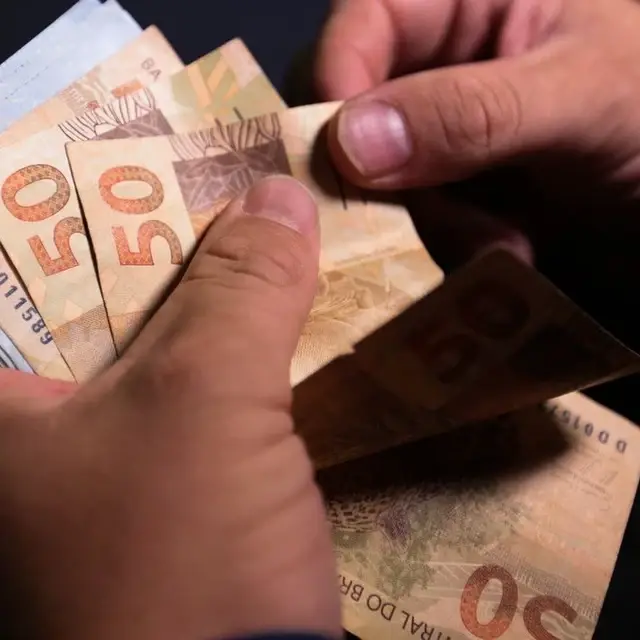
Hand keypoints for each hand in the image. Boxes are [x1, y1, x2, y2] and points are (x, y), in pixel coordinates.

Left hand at [0, 176, 340, 639]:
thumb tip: (280, 196)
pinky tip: (285, 320)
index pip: (18, 259)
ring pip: (158, 347)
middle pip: (99, 300)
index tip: (160, 155)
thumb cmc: (178, 568)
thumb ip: (242, 291)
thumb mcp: (203, 408)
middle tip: (231, 183)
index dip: (91, 198)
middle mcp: (28, 433)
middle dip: (173, 245)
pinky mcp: (160, 490)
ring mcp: (95, 465)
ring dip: (219, 299)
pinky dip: (239, 357)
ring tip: (269, 235)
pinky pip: (197, 396)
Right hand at [316, 0, 639, 342]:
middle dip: (382, 175)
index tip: (339, 160)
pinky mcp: (463, 197)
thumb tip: (350, 146)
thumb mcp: (580, 95)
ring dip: (432, 223)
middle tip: (413, 219)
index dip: (338, 83)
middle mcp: (447, 70)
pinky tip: (510, 251)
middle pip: (358, 113)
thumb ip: (470, 112)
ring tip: (499, 243)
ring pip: (386, 181)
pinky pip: (421, 222)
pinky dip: (454, 246)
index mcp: (470, 4)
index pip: (365, 24)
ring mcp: (451, 140)